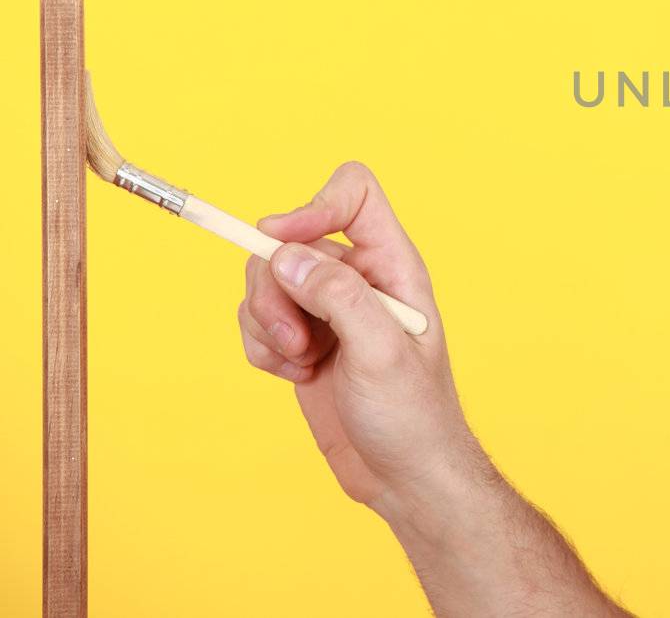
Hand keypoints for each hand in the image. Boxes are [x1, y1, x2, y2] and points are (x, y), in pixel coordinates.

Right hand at [237, 160, 474, 512]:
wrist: (403, 476)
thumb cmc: (411, 415)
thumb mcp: (381, 353)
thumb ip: (338, 297)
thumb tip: (287, 255)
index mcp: (392, 265)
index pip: (353, 194)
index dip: (312, 206)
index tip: (279, 242)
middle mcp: (359, 278)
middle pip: (289, 240)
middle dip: (276, 289)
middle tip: (298, 340)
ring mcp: (328, 310)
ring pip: (265, 281)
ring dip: (267, 323)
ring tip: (302, 362)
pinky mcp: (303, 340)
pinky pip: (256, 321)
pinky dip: (262, 348)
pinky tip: (295, 377)